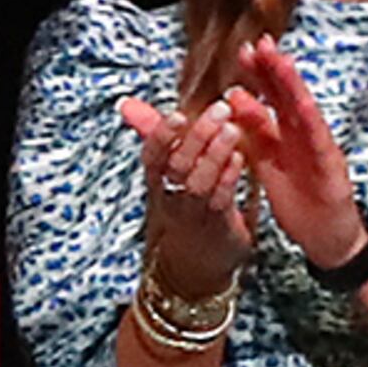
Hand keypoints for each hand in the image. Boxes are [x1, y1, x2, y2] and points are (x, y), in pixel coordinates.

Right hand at [115, 94, 251, 298]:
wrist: (195, 263)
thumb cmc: (183, 206)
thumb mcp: (165, 172)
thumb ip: (153, 136)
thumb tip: (127, 103)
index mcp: (156, 182)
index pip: (151, 157)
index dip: (161, 136)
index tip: (177, 115)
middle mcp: (170, 197)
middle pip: (177, 166)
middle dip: (197, 136)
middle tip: (220, 109)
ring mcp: (192, 213)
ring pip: (199, 183)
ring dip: (215, 154)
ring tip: (233, 129)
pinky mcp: (216, 225)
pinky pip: (220, 200)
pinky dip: (228, 178)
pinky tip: (240, 158)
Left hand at [221, 37, 359, 268]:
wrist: (324, 235)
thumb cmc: (298, 196)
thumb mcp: (265, 160)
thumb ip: (251, 131)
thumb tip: (233, 97)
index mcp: (285, 133)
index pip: (270, 97)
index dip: (259, 73)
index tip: (242, 50)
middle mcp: (303, 134)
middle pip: (287, 96)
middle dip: (273, 68)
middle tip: (258, 43)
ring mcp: (319, 147)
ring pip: (304, 111)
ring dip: (292, 85)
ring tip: (280, 61)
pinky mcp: (331, 167)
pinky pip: (319, 142)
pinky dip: (312, 122)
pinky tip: (304, 104)